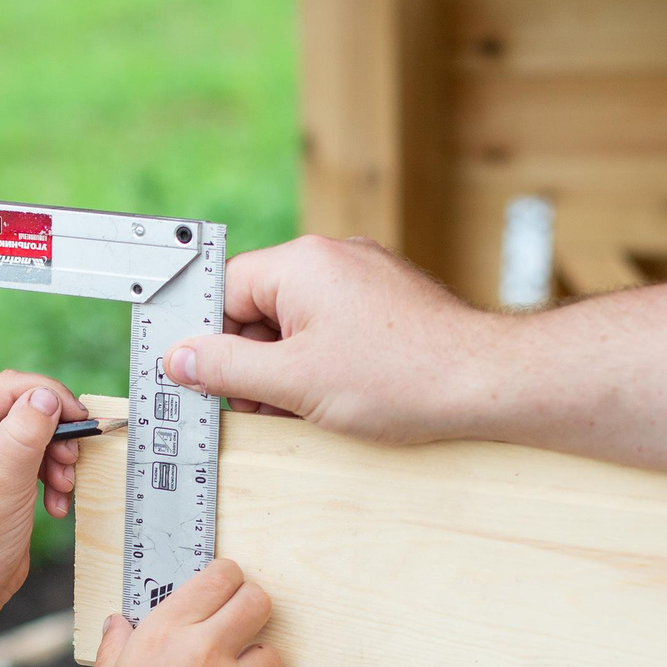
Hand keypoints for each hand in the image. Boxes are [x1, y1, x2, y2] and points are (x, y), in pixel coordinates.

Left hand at [0, 371, 89, 618]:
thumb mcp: (5, 484)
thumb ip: (26, 435)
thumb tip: (46, 396)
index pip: (13, 387)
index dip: (52, 398)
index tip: (81, 424)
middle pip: (29, 406)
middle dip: (58, 435)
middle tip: (69, 465)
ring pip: (40, 432)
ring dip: (59, 460)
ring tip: (63, 491)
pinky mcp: (3, 473)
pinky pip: (39, 458)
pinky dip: (54, 477)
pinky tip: (56, 505)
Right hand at [68, 558, 282, 666]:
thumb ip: (119, 648)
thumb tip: (120, 623)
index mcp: (162, 632)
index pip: (221, 577)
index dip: (227, 581)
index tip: (224, 592)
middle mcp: (202, 652)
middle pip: (259, 602)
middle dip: (252, 610)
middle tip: (238, 630)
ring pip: (272, 654)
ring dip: (255, 665)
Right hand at [161, 235, 495, 444]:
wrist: (487, 383)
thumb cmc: (401, 378)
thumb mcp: (293, 381)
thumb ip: (226, 368)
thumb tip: (180, 359)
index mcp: (301, 263)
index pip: (225, 290)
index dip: (208, 340)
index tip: (202, 378)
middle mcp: (332, 257)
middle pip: (258, 306)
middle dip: (252, 361)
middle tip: (258, 407)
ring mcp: (363, 277)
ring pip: (295, 321)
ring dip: (285, 367)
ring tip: (302, 408)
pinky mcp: (386, 302)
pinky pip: (331, 326)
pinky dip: (320, 362)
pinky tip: (333, 398)